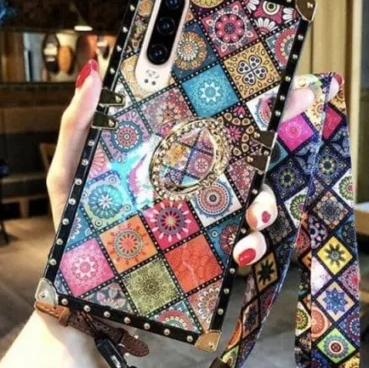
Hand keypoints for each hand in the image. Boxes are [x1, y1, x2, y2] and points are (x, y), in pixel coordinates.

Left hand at [47, 61, 338, 265]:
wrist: (84, 294)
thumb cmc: (79, 228)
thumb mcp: (72, 174)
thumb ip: (78, 128)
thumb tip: (93, 73)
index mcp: (171, 158)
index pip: (215, 124)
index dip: (253, 104)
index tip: (290, 85)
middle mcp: (198, 185)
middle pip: (249, 158)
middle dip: (280, 137)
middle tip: (296, 122)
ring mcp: (208, 221)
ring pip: (256, 204)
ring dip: (266, 205)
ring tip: (254, 216)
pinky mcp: (211, 255)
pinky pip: (245, 248)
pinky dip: (251, 247)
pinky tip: (238, 251)